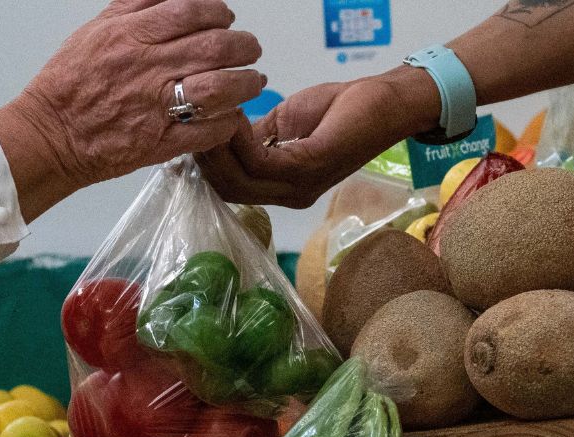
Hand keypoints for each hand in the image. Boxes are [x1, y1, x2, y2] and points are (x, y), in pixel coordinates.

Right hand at [0, 0, 263, 219]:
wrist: (50, 134)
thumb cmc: (69, 84)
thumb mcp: (96, 29)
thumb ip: (136, 7)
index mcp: (131, 36)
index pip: (192, 10)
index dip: (219, 11)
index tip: (226, 18)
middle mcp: (148, 68)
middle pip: (216, 46)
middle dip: (244, 45)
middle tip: (249, 49)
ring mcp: (157, 107)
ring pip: (221, 88)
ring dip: (246, 83)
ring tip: (252, 82)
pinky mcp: (161, 143)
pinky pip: (209, 130)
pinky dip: (228, 121)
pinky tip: (231, 115)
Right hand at [198, 65, 439, 208]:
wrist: (383, 103)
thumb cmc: (340, 110)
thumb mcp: (284, 124)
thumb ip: (254, 138)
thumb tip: (221, 136)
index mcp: (284, 187)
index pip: (231, 188)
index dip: (206, 165)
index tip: (190, 134)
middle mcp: (289, 195)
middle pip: (228, 190)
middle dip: (205, 158)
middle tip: (194, 122)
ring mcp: (299, 186)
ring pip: (238, 181)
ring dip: (218, 147)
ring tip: (211, 115)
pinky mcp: (308, 167)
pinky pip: (259, 161)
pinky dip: (239, 139)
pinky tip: (234, 116)